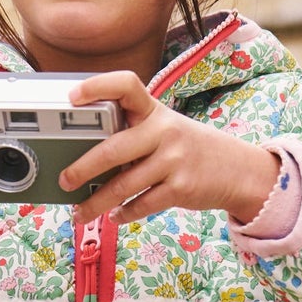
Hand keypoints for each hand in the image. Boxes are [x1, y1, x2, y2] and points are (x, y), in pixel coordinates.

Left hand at [59, 71, 278, 227]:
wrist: (236, 170)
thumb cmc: (188, 148)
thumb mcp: (165, 128)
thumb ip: (133, 134)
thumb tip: (85, 156)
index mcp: (154, 110)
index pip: (126, 85)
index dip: (98, 86)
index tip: (72, 97)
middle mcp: (163, 131)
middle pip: (114, 149)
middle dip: (84, 167)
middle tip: (65, 180)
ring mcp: (173, 160)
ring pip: (124, 186)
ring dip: (97, 203)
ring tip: (80, 212)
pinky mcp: (180, 188)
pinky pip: (141, 204)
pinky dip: (124, 213)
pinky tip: (115, 215)